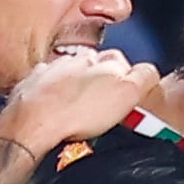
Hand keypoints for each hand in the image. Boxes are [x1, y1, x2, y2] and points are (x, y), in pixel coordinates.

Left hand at [0, 45, 157, 157]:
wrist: (32, 123)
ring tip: (83, 105)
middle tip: (108, 103)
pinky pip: (49, 81)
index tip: (132, 96)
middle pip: (100, 65)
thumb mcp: (127, 95)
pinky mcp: (34, 82)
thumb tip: (151, 71)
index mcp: (104, 61)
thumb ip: (144, 78)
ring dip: (80, 82)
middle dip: (106, 78)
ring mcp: (55, 69)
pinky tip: (58, 104)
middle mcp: (79, 59)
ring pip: (74, 70)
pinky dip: (55, 90)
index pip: (128, 63)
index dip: (133, 80)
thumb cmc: (77, 113)